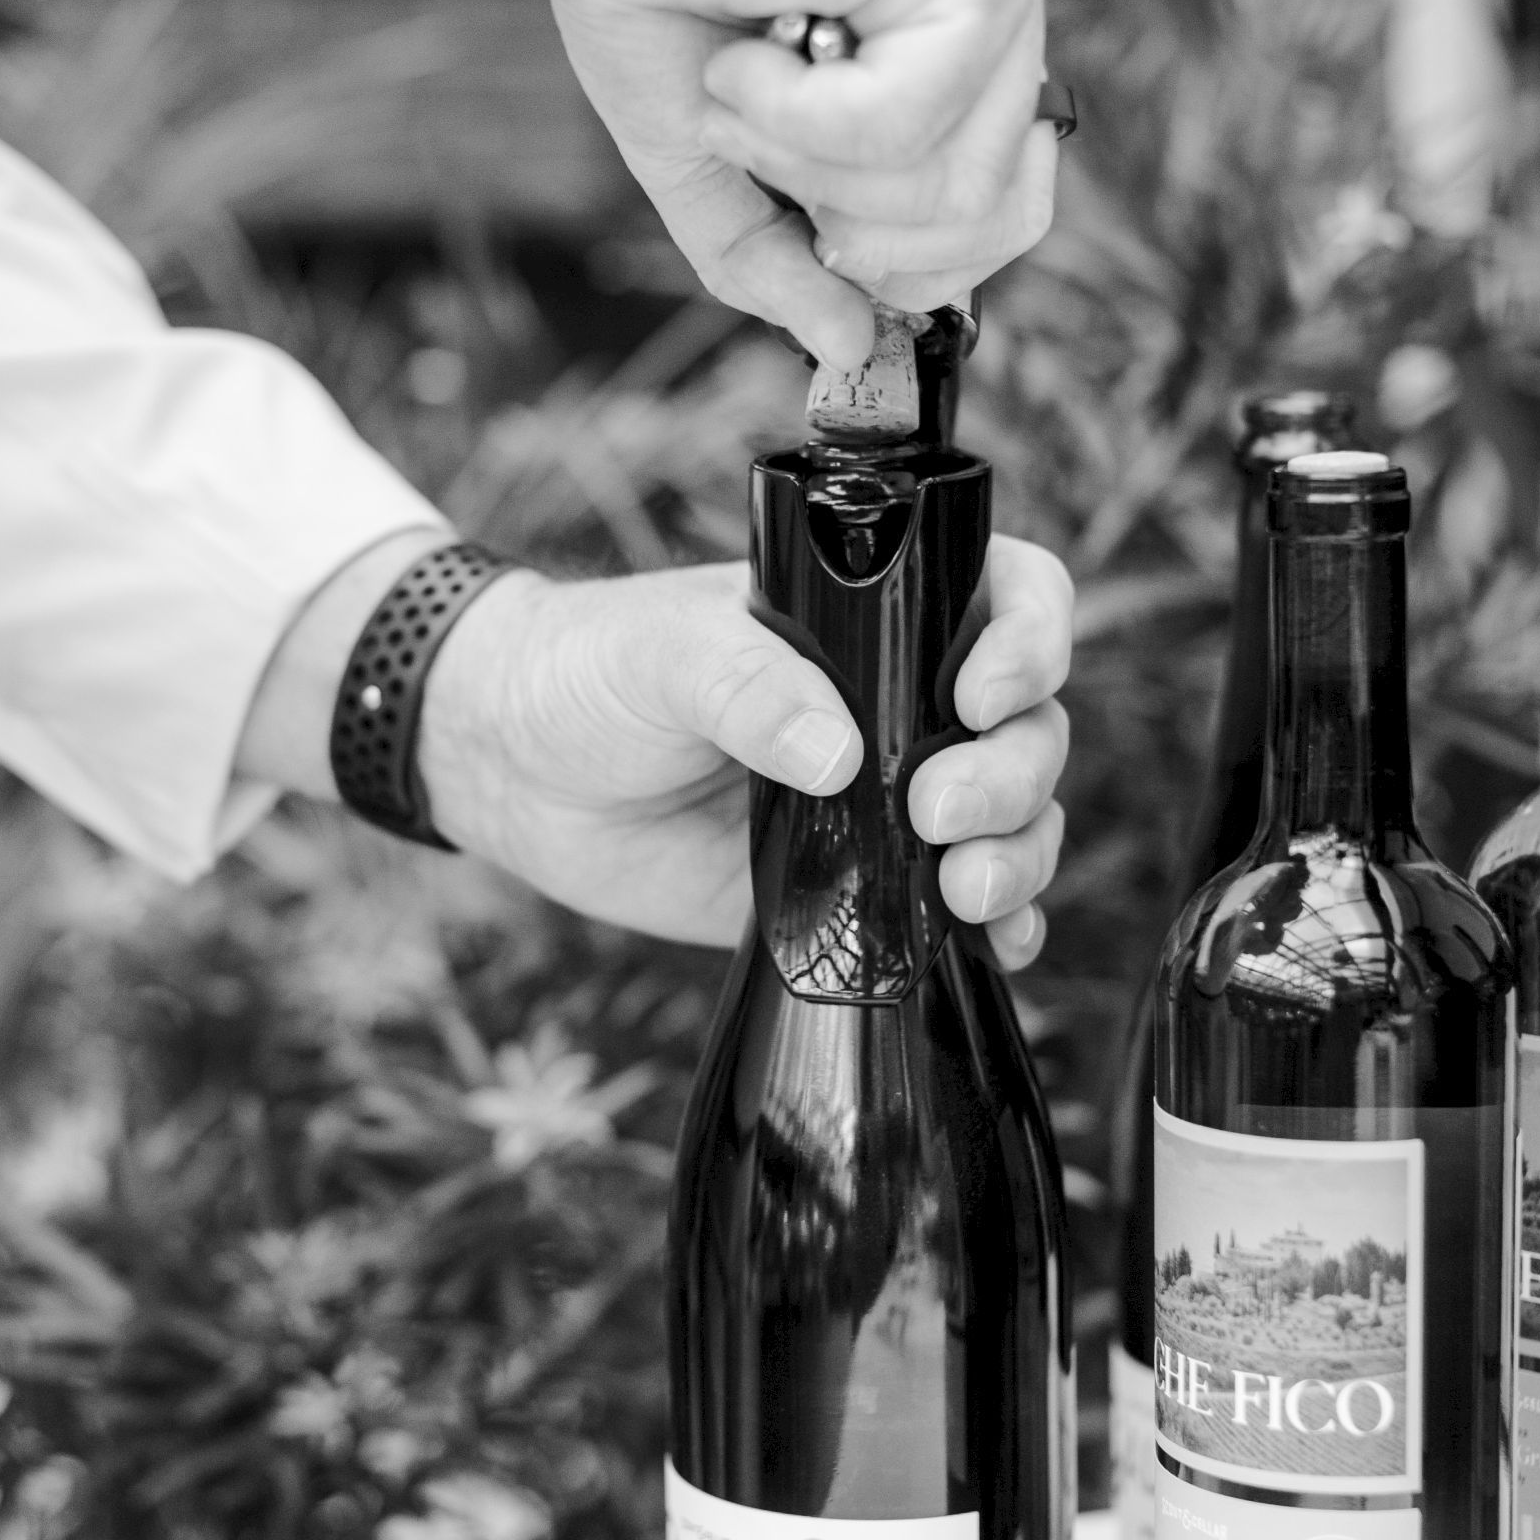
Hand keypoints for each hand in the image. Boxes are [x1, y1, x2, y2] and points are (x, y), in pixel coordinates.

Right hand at [254, 0, 1052, 366]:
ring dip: (809, 157)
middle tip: (759, 129)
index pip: (996, 224)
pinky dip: (804, 110)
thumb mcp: (708, 161)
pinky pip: (912, 124)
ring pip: (949, 191)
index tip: (801, 210)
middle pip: (990, 226)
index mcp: (958, 68)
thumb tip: (847, 350)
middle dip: (851, 222)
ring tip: (745, 69)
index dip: (897, 261)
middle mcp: (999, 29)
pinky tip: (755, 40)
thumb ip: (775, 263)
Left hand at [417, 536, 1070, 955]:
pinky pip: (959, 909)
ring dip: (1020, 855)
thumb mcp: (663, 654)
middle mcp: (897, 703)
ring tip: (963, 888)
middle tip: (932, 811)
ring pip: (1014, 819)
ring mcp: (884, 799)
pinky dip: (1003, 927)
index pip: (1004, 594)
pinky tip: (998, 945)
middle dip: (1011, 773)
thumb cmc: (586, 671)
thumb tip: (839, 755)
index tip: (977, 695)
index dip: (1028, 639)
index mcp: (868, 616)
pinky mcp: (856, 887)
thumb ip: (746, 688)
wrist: (511, 768)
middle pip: (1027, 726)